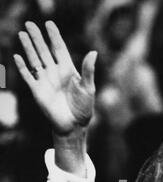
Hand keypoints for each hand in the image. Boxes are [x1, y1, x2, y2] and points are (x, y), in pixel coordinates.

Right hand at [14, 21, 96, 135]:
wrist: (74, 125)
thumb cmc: (83, 108)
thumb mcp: (88, 88)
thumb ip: (88, 70)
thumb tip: (94, 52)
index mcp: (68, 70)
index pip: (59, 49)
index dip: (54, 36)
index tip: (49, 24)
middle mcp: (55, 73)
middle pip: (44, 51)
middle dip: (37, 38)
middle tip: (30, 24)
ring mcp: (46, 81)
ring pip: (35, 60)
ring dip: (28, 48)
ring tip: (22, 34)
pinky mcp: (38, 91)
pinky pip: (28, 76)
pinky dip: (23, 67)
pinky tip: (17, 56)